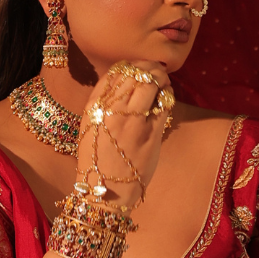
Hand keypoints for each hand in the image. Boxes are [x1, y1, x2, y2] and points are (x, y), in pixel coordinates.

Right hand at [77, 59, 171, 205]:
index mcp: (95, 108)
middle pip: (136, 73)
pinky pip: (164, 104)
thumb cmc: (96, 161)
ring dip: (161, 78)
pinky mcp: (151, 134)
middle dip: (149, 68)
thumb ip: (102, 105)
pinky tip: (167, 97)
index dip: (131, 65)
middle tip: (155, 72)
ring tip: (163, 82)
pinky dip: (168, 95)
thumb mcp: (90, 128)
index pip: (115, 72)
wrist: (105, 191)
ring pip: (151, 83)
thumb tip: (123, 84)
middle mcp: (113, 111)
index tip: (138, 69)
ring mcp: (133, 122)